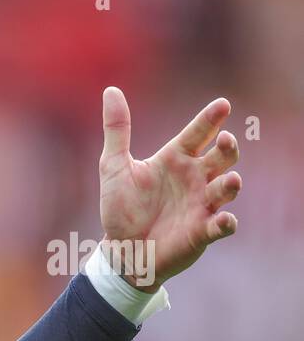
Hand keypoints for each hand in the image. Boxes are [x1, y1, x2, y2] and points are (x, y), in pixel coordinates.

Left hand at [98, 87, 242, 288]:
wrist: (120, 250)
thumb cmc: (121, 208)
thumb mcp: (114, 167)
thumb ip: (117, 130)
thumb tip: (110, 90)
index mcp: (176, 159)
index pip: (198, 133)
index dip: (210, 119)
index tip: (222, 105)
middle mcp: (194, 178)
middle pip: (222, 157)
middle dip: (228, 148)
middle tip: (224, 141)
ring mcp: (201, 204)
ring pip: (226, 188)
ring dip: (230, 184)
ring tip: (229, 180)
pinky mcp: (202, 232)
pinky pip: (221, 226)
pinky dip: (225, 223)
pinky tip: (225, 219)